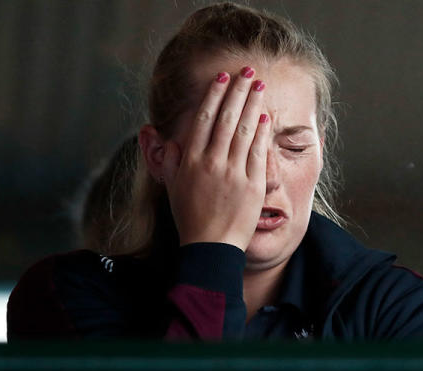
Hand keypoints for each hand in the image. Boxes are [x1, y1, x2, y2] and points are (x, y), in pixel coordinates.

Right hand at [161, 67, 271, 249]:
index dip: (214, 96)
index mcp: (191, 161)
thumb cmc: (190, 217)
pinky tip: (265, 116)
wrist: (211, 246)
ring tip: (258, 86)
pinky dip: (262, 132)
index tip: (221, 79)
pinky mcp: (253, 185)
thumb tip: (157, 136)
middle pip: (227, 118)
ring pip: (244, 131)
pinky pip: (259, 153)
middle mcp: (212, 163)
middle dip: (237, 92)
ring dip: (252, 105)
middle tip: (246, 72)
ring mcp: (234, 173)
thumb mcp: (171, 186)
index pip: (204, 119)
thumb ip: (168, 159)